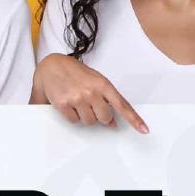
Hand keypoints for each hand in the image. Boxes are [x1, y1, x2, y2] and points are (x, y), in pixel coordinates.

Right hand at [32, 54, 147, 132]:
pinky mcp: (64, 104)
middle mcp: (91, 91)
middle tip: (91, 106)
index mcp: (103, 84)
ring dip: (85, 116)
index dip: (134, 119)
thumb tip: (113, 122)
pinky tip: (69, 104)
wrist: (51, 66)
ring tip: (78, 102)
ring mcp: (78, 98)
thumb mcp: (94, 81)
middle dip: (100, 116)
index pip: (122, 105)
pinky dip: (73, 116)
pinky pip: (74, 121)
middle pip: (105, 118)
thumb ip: (106, 100)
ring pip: (89, 121)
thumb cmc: (74, 72)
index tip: (143, 129)